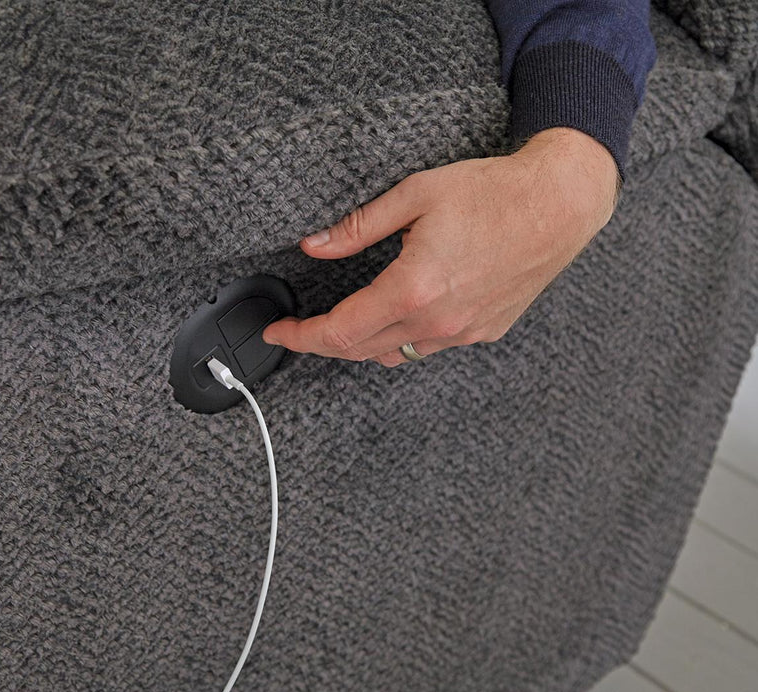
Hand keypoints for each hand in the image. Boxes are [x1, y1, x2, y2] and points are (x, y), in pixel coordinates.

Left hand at [261, 127, 619, 365]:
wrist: (561, 202)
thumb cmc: (492, 191)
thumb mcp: (414, 195)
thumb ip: (358, 226)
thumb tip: (313, 245)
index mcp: (413, 289)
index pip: (339, 332)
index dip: (300, 337)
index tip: (277, 332)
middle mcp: (438, 320)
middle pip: (360, 350)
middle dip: (322, 343)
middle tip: (299, 329)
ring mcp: (464, 331)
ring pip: (395, 354)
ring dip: (362, 343)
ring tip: (344, 321)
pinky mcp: (486, 330)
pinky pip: (429, 347)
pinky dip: (403, 338)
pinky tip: (398, 315)